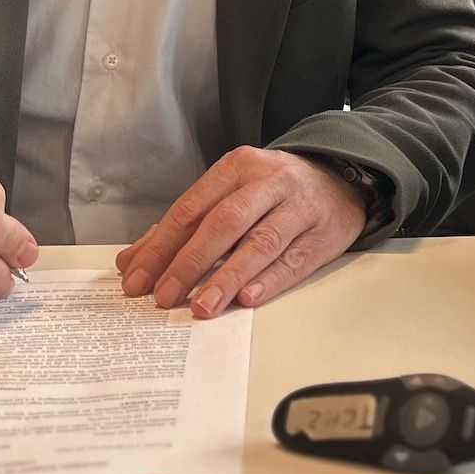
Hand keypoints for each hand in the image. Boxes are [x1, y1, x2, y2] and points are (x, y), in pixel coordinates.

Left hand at [115, 147, 367, 316]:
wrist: (341, 175)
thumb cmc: (275, 190)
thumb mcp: (231, 191)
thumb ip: (185, 223)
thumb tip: (134, 261)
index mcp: (238, 167)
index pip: (191, 208)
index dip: (161, 246)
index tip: (137, 278)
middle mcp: (269, 182)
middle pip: (223, 223)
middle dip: (189, 262)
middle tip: (163, 296)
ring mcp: (299, 207)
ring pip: (259, 243)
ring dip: (226, 277)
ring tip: (201, 306)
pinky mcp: (323, 233)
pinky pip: (293, 259)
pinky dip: (269, 280)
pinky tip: (246, 298)